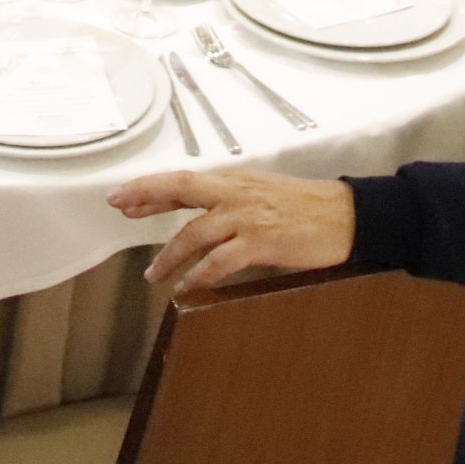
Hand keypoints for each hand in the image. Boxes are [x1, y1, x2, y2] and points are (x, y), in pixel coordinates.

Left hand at [109, 171, 355, 290]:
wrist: (345, 215)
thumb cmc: (307, 207)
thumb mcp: (262, 192)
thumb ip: (232, 200)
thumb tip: (203, 214)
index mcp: (234, 180)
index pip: (184, 180)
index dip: (150, 187)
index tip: (123, 195)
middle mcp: (235, 193)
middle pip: (180, 189)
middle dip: (146, 197)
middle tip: (119, 208)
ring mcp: (246, 216)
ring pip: (195, 232)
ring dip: (169, 255)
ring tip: (153, 275)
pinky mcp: (261, 241)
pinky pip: (221, 260)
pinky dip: (201, 274)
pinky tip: (188, 285)